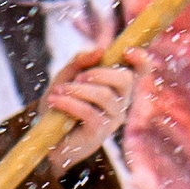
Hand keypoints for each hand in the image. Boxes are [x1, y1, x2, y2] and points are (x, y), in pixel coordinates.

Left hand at [42, 50, 143, 172]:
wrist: (48, 137)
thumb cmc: (61, 104)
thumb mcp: (67, 76)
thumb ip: (81, 62)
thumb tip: (100, 51)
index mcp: (117, 86)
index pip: (140, 71)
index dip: (141, 59)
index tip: (127, 51)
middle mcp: (121, 102)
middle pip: (125, 79)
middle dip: (100, 73)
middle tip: (78, 77)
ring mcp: (113, 119)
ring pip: (104, 95)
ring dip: (78, 89)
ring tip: (58, 91)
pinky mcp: (100, 132)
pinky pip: (88, 111)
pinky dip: (69, 102)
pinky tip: (54, 100)